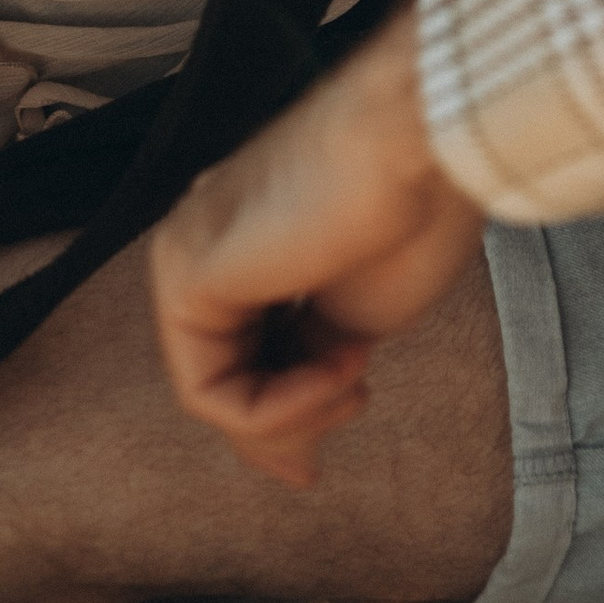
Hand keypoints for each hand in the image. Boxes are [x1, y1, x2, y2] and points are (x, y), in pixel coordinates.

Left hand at [148, 6, 488, 487]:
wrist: (418, 141)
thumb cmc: (410, 209)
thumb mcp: (355, 321)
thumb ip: (311, 373)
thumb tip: (293, 461)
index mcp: (252, 242)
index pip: (247, 351)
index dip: (293, 407)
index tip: (357, 402)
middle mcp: (208, 242)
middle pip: (227, 375)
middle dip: (291, 420)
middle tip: (354, 403)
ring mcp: (188, 254)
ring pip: (214, 391)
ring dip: (293, 413)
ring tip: (353, 375)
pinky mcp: (185, 273)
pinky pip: (209, 389)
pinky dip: (275, 409)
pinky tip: (334, 370)